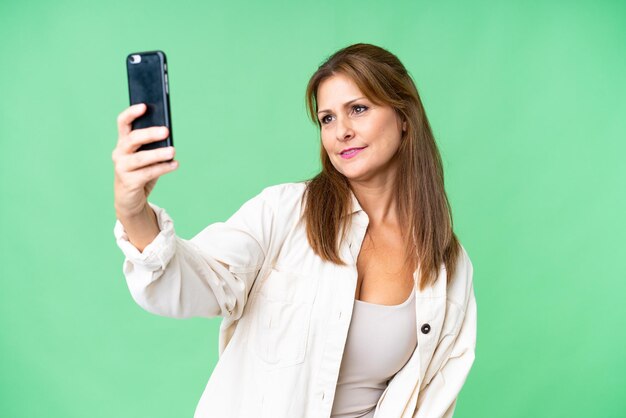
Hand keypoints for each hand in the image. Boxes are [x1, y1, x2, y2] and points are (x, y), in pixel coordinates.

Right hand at [112, 103, 177, 218]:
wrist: (131, 200)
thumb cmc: (141, 173)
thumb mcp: (147, 157)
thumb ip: (153, 146)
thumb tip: (168, 135)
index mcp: (123, 142)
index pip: (123, 123)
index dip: (131, 113)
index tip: (144, 106)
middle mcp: (119, 153)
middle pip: (132, 139)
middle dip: (150, 134)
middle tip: (166, 131)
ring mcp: (122, 168)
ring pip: (140, 158)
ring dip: (158, 154)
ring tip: (173, 151)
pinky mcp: (128, 182)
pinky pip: (147, 173)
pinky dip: (162, 168)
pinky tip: (174, 164)